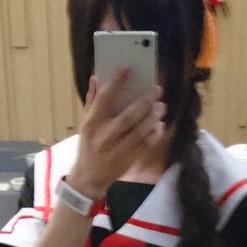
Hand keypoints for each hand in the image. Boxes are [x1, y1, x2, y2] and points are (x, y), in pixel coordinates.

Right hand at [68, 70, 165, 199]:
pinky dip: (154, 135)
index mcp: (90, 124)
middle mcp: (103, 137)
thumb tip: (96, 77)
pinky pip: (144, 146)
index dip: (116, 83)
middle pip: (126, 117)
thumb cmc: (88, 145)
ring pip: (138, 133)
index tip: (128, 69)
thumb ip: (92, 101)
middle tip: (156, 89)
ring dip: (152, 118)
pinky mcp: (128, 161)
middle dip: (143, 102)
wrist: (89, 177)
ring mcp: (116, 151)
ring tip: (161, 106)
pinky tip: (159, 125)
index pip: (104, 99)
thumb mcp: (85, 124)